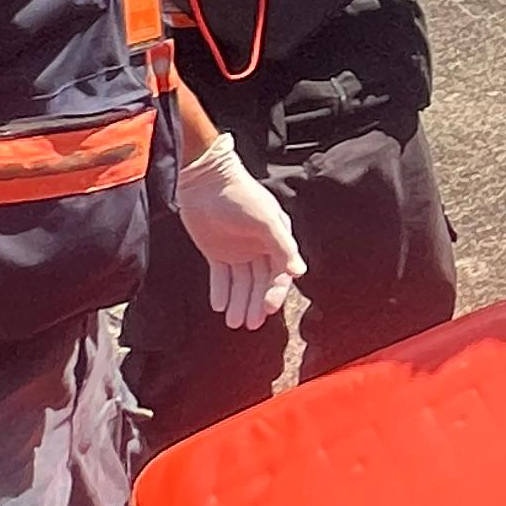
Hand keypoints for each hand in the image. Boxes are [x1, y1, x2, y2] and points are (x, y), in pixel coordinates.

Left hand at [176, 132, 306, 330]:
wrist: (205, 180)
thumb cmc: (240, 196)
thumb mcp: (265, 221)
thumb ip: (283, 246)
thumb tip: (299, 272)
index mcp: (275, 240)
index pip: (279, 273)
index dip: (274, 292)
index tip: (268, 309)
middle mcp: (259, 248)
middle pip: (259, 282)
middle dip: (255, 304)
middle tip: (250, 324)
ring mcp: (238, 251)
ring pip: (241, 283)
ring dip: (238, 302)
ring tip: (234, 323)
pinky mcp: (216, 251)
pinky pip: (220, 277)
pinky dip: (220, 292)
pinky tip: (219, 307)